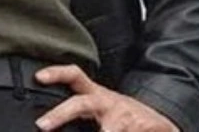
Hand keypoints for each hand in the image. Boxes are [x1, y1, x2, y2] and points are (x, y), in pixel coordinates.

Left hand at [34, 65, 177, 131]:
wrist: (159, 125)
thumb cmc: (123, 118)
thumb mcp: (101, 112)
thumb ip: (78, 114)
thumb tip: (46, 125)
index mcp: (95, 95)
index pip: (74, 76)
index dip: (56, 73)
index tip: (38, 77)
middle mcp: (107, 102)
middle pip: (81, 103)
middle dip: (60, 114)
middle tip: (42, 125)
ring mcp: (123, 114)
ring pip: (107, 128)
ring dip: (105, 131)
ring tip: (105, 131)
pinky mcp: (141, 125)